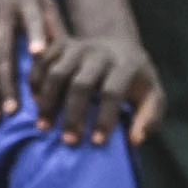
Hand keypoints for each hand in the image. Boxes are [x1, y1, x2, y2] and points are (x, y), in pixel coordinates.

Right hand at [32, 25, 163, 144]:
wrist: (120, 45)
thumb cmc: (136, 81)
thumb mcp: (153, 97)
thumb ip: (149, 119)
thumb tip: (135, 140)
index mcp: (126, 65)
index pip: (112, 92)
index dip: (104, 118)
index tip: (97, 143)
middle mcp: (100, 52)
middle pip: (81, 84)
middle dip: (73, 115)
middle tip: (69, 142)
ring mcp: (78, 46)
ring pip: (57, 73)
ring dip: (48, 102)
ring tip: (44, 127)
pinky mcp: (61, 44)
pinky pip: (42, 62)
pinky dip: (35, 83)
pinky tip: (35, 104)